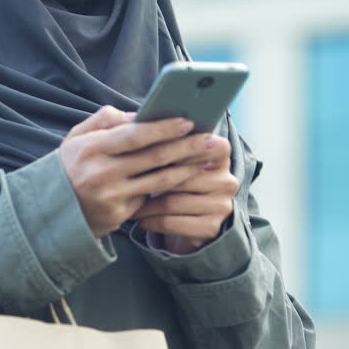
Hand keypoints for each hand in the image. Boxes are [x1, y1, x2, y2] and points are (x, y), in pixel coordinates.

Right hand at [59, 106, 203, 237]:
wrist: (48, 210)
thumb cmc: (68, 166)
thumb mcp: (76, 137)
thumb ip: (105, 120)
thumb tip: (139, 114)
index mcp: (91, 149)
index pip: (135, 136)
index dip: (164, 128)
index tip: (188, 121)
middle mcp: (102, 174)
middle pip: (154, 158)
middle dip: (187, 147)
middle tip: (211, 139)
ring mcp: (111, 198)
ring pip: (159, 181)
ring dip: (187, 169)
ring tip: (206, 158)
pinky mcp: (118, 216)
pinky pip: (149, 198)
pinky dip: (170, 188)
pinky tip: (186, 178)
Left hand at [132, 134, 238, 253]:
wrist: (192, 224)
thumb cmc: (177, 183)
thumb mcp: (176, 159)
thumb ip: (165, 139)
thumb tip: (134, 121)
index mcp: (220, 153)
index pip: (197, 144)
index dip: (169, 147)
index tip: (141, 150)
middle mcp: (226, 179)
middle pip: (179, 175)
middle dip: (149, 178)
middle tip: (123, 179)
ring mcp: (221, 205)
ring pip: (172, 201)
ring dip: (145, 204)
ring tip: (127, 201)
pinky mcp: (211, 227)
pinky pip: (171, 222)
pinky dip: (151, 221)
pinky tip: (140, 219)